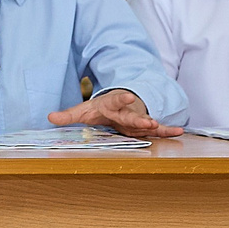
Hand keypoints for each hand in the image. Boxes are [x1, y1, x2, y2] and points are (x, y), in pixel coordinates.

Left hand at [48, 89, 182, 137]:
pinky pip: (158, 129)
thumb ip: (68, 115)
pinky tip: (179, 131)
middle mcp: (126, 111)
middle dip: (140, 118)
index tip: (129, 96)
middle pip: (133, 116)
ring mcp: (137, 118)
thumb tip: (49, 117)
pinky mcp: (144, 126)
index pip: (116, 100)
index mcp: (111, 105)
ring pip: (146, 124)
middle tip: (149, 121)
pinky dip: (168, 131)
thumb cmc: (99, 109)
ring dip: (154, 127)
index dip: (122, 99)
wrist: (116, 104)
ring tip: (161, 128)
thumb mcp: (82, 111)